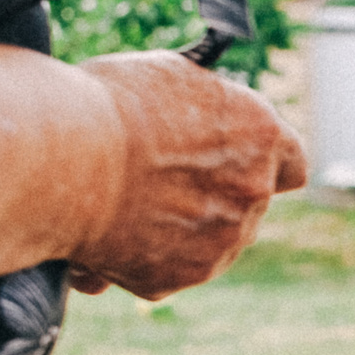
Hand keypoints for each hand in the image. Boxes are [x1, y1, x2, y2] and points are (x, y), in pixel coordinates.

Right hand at [67, 52, 305, 298]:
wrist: (63, 157)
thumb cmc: (109, 104)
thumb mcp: (171, 77)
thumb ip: (205, 105)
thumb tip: (200, 112)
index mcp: (261, 136)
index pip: (291, 162)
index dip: (261, 163)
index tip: (237, 162)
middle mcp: (253, 193)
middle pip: (244, 205)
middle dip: (209, 197)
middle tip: (158, 183)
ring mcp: (220, 242)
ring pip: (205, 242)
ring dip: (172, 231)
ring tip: (116, 206)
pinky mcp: (177, 277)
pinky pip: (160, 271)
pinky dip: (132, 260)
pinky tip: (96, 237)